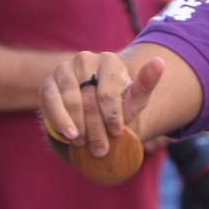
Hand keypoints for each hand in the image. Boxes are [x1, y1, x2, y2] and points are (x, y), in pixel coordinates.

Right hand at [39, 52, 163, 157]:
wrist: (95, 108)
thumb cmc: (119, 103)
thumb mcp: (136, 98)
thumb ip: (147, 83)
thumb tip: (160, 62)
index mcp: (109, 60)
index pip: (108, 92)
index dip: (112, 116)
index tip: (118, 133)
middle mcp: (85, 59)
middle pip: (88, 99)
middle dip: (95, 128)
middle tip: (101, 149)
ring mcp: (64, 69)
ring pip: (69, 101)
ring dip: (76, 126)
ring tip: (83, 143)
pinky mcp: (48, 82)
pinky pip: (49, 101)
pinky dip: (58, 120)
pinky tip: (67, 136)